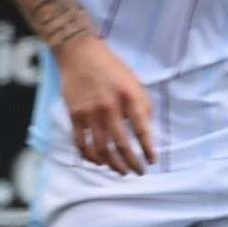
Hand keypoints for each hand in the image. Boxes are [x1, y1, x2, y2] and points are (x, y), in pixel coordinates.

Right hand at [58, 37, 155, 174]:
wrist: (80, 54)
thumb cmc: (111, 69)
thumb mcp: (134, 83)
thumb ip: (142, 106)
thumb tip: (146, 132)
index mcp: (129, 97)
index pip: (142, 130)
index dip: (148, 149)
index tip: (152, 161)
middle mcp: (110, 107)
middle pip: (121, 145)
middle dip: (132, 163)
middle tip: (138, 172)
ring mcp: (90, 113)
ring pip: (101, 149)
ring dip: (112, 164)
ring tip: (120, 171)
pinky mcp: (75, 115)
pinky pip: (81, 143)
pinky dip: (90, 156)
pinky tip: (98, 162)